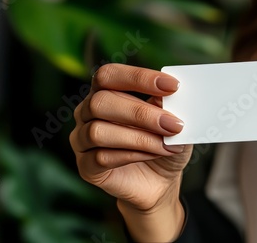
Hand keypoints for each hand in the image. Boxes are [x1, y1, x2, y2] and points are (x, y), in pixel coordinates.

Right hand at [69, 63, 192, 240]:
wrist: (160, 181)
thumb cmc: (164, 143)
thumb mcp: (172, 121)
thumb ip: (169, 106)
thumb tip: (174, 95)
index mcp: (106, 92)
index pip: (109, 75)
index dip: (138, 77)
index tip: (173, 85)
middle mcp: (87, 113)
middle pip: (101, 101)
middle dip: (141, 113)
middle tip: (174, 124)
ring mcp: (82, 140)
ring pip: (99, 131)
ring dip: (140, 138)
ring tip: (168, 145)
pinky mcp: (86, 168)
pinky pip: (102, 157)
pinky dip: (133, 155)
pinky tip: (155, 154)